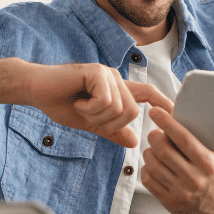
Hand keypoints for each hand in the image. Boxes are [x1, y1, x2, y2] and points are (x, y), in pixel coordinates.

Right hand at [26, 63, 171, 146]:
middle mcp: (116, 79)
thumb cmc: (61, 103)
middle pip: (132, 112)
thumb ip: (112, 131)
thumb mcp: (91, 123)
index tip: (177, 113)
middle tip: (89, 116)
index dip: (164, 102)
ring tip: (81, 106)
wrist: (36, 91)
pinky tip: (77, 100)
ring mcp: (108, 74)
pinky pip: (106, 101)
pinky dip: (90, 108)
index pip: (148, 93)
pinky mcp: (97, 72)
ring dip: (97, 116)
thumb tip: (135, 142)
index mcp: (117, 90)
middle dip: (110, 124)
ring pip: (120, 109)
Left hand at [141, 107, 213, 213]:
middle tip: (155, 132)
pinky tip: (153, 163)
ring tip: (154, 147)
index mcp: (208, 164)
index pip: (184, 139)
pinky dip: (146, 168)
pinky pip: (149, 180)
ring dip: (149, 151)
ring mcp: (180, 192)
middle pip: (163, 151)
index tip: (155, 111)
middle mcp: (194, 179)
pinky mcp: (169, 202)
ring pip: (153, 165)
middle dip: (154, 137)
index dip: (167, 123)